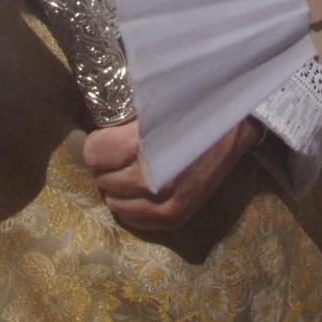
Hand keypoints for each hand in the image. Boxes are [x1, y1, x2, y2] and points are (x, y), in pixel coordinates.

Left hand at [81, 118, 258, 233]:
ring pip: (114, 203)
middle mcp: (151, 180)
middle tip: (119, 152)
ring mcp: (165, 203)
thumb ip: (119, 113)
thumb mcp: (153, 100)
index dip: (96, 143)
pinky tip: (141, 189)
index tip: (105, 136)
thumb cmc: (193, 104)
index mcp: (142, 146)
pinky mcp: (177, 216)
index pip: (94, 155)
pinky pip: (135, 221)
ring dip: (117, 187)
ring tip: (131, 169)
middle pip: (102, 179)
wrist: (236, 126)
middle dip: (106, 164)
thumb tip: (85, 116)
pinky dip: (132, 206)